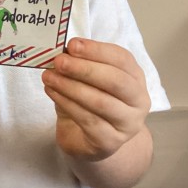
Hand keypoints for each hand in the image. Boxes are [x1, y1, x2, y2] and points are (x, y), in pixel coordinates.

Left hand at [42, 38, 149, 160]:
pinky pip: (88, 120)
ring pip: (101, 102)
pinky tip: (52, 92)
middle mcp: (138, 101)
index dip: (96, 50)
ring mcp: (127, 124)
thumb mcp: (89, 78)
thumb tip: (62, 51)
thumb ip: (81, 63)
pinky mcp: (110, 142)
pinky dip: (67, 103)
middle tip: (59, 62)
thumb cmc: (90, 100)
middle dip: (85, 69)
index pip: (122, 59)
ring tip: (49, 77)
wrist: (90, 139)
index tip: (72, 45)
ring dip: (71, 87)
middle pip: (116, 81)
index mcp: (135, 77)